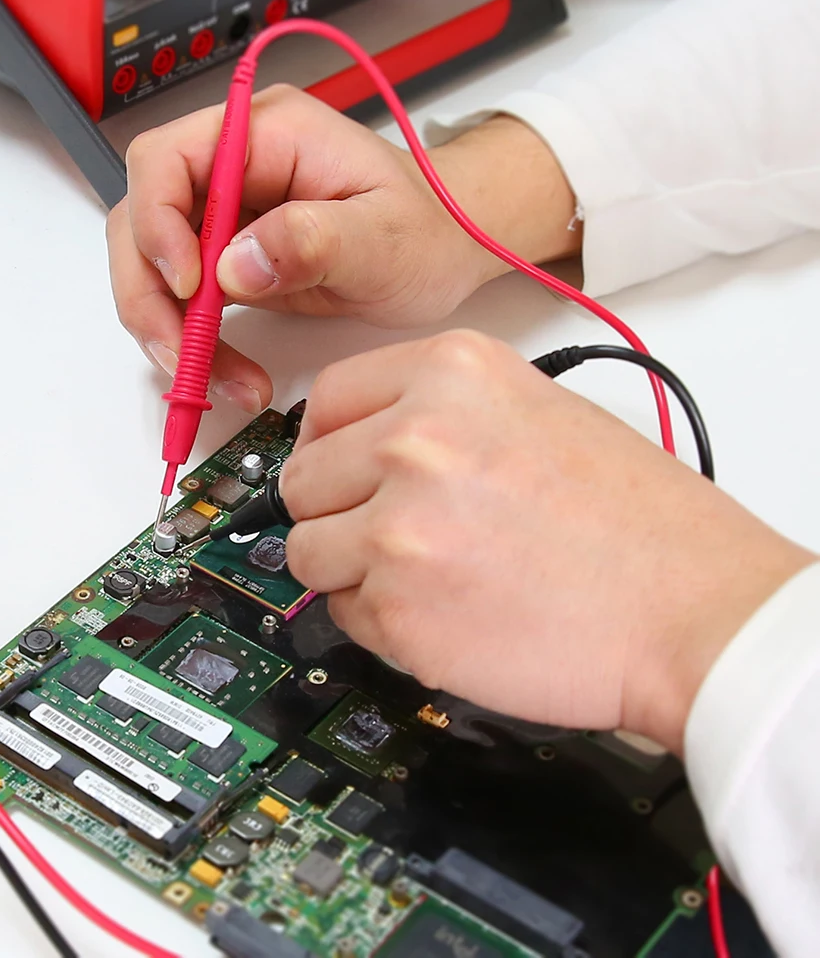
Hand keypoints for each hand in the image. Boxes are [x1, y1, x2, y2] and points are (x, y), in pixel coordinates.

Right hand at [108, 86, 580, 411]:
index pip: (165, 160)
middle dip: (149, 294)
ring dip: (166, 328)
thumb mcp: (387, 236)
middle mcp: (228, 164)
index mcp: (264, 132)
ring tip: (214, 379)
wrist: (446, 250)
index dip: (158, 223)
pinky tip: (226, 374)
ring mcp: (220, 211)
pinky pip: (178, 300)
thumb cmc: (429, 229)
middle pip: (140, 219)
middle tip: (182, 356)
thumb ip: (315, 241)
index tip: (189, 285)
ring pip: (150, 267)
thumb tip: (233, 265)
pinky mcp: (220, 256)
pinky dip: (190, 343)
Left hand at [279, 331, 813, 752]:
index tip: (345, 471)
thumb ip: (439, 415)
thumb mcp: (535, 411)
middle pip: (302, 479)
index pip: (327, 399)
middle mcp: (413, 438)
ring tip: (428, 577)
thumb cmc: (637, 525)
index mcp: (451, 373)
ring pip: (307, 550)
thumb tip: (357, 444)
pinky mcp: (395, 607)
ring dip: (351, 571)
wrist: (694, 613)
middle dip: (337, 511)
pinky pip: (343, 613)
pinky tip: (447, 613)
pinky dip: (380, 622)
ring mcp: (396, 525)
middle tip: (395, 534)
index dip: (331, 445)